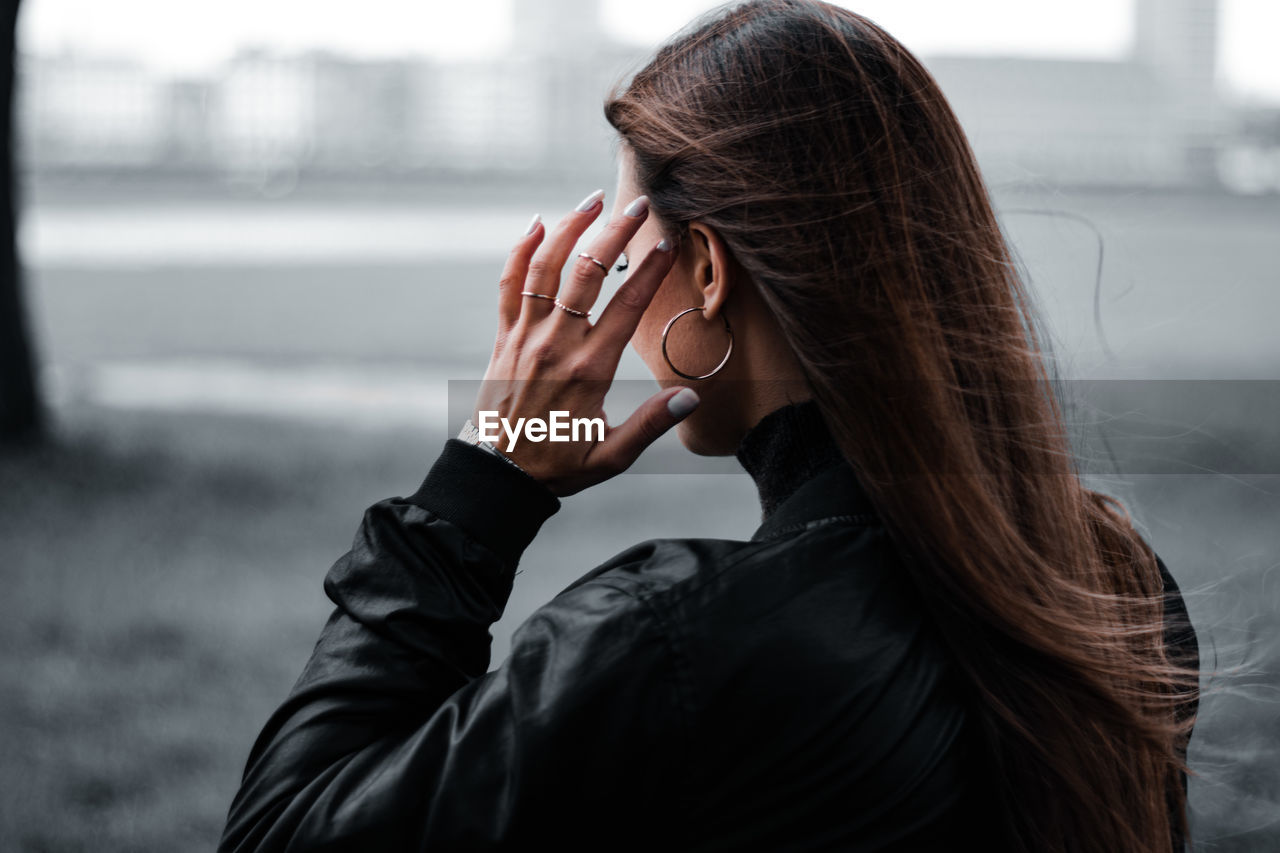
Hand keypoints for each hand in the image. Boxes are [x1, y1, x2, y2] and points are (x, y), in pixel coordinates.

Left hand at [472, 189, 699, 496]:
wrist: (498, 474)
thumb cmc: (558, 465)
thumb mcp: (610, 455)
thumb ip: (650, 425)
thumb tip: (690, 399)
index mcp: (590, 369)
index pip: (627, 305)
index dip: (651, 270)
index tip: (668, 243)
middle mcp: (557, 344)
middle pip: (587, 273)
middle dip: (614, 233)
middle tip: (637, 205)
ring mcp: (526, 337)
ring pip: (545, 269)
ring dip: (569, 228)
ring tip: (593, 199)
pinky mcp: (504, 338)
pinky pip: (509, 285)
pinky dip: (521, 251)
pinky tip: (536, 225)